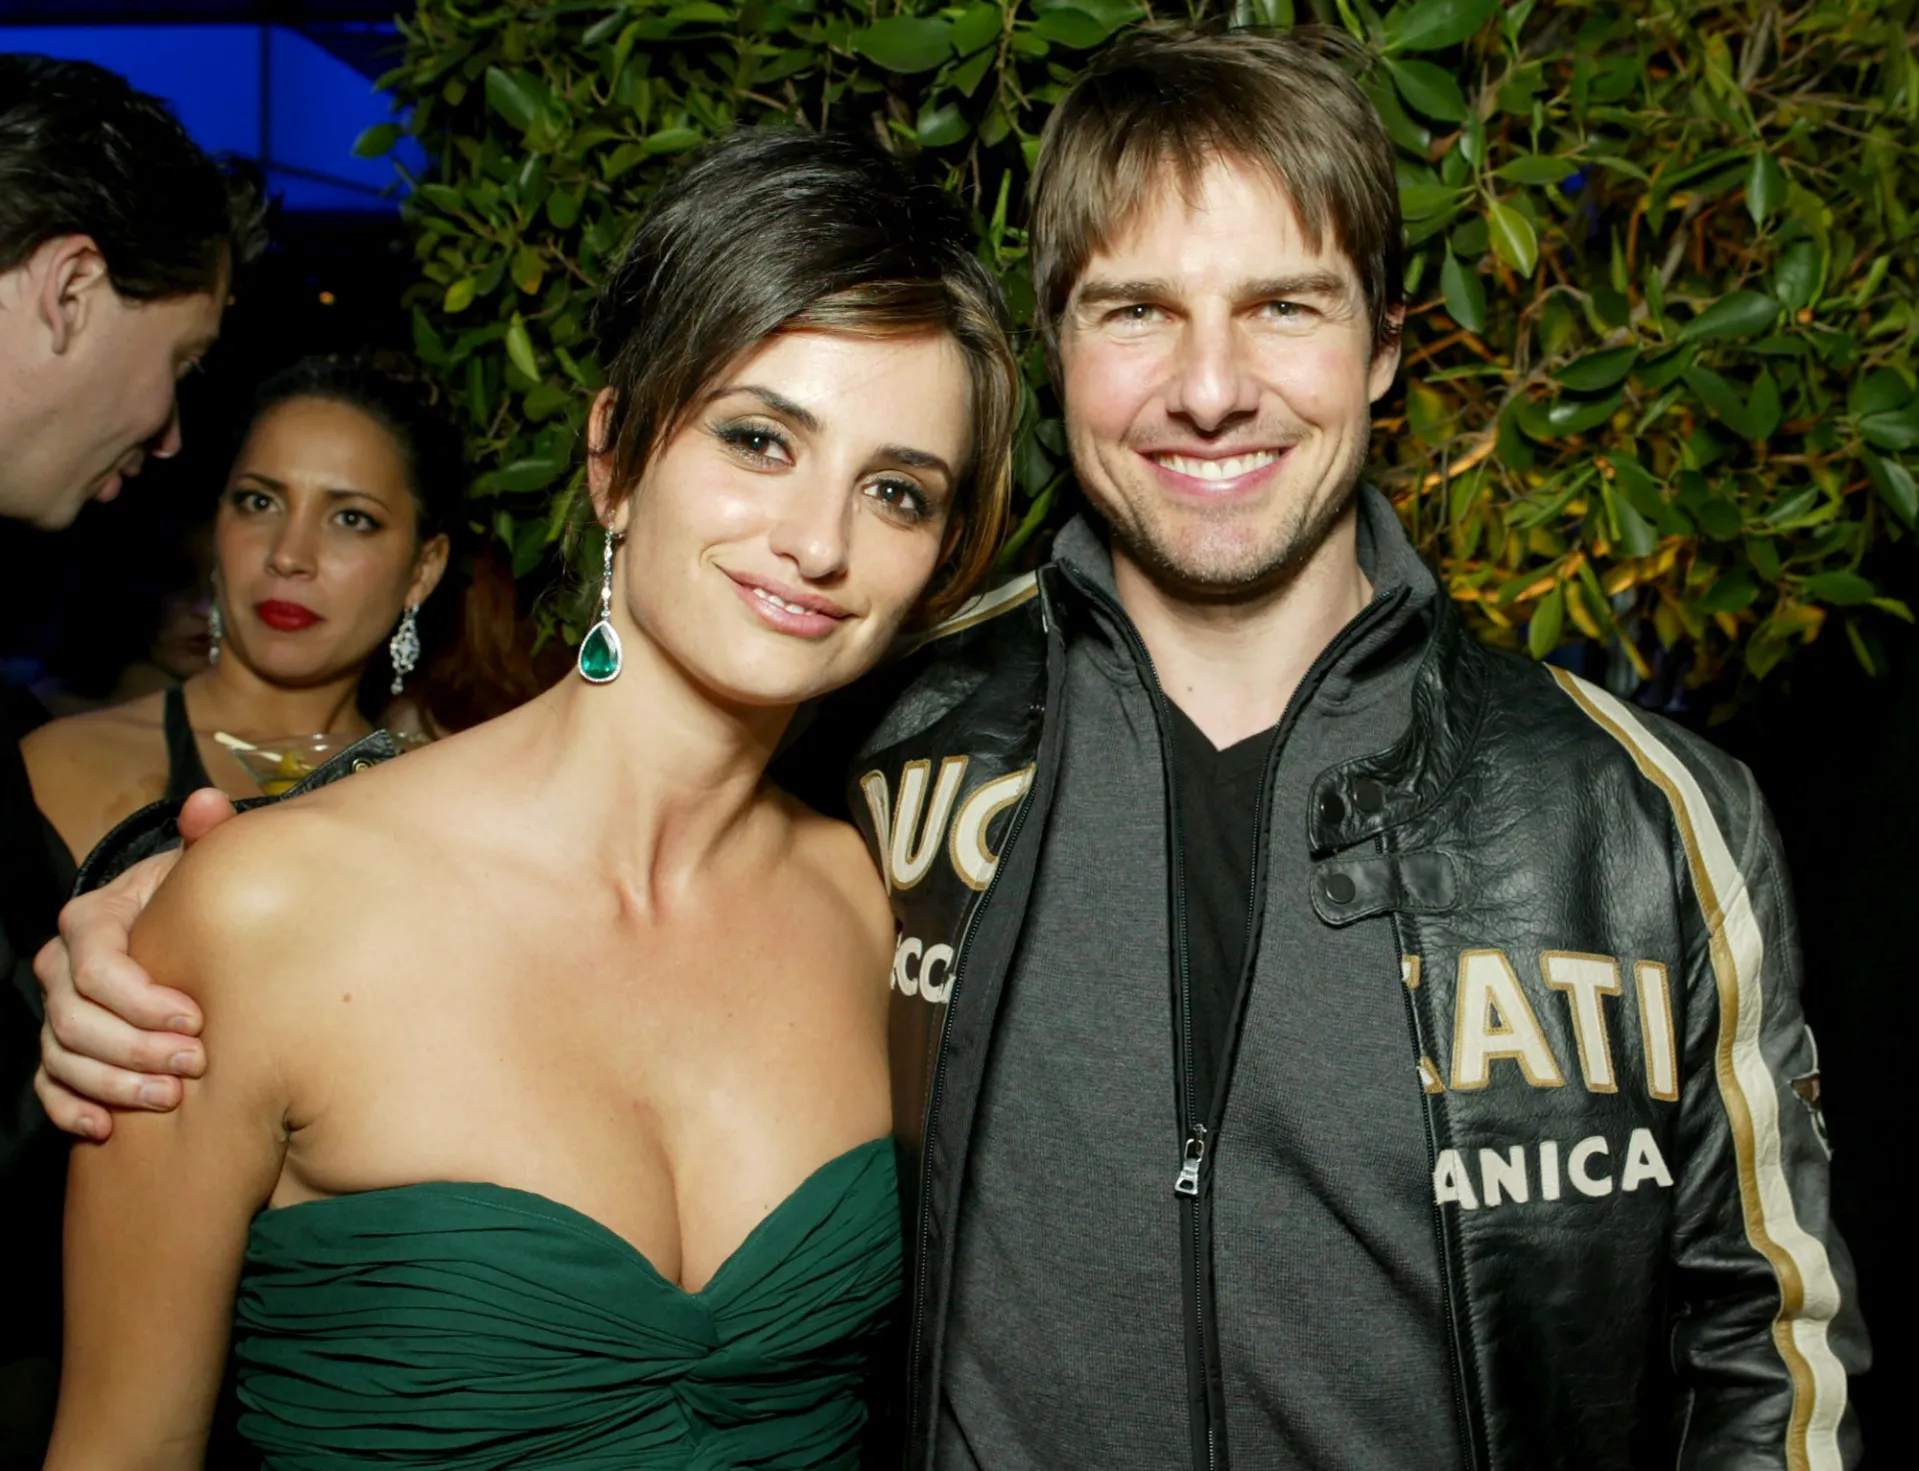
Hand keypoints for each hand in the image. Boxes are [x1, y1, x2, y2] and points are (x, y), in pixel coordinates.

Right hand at [34, 788, 236, 1139]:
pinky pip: (50, 1084)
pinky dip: (70, 1108)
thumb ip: (205, 839)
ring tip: (169, 1099)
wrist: (181, 927)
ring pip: (63, 1055)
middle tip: (194, 1065)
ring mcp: (58, 1010)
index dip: (141, 999)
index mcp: (93, 921)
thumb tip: (209, 805)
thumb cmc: (195, 898)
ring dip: (112, 1083)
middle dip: (134, 1047)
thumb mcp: (201, 867)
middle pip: (76, 1019)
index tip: (196, 1017)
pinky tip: (104, 1127)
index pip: (98, 967)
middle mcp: (63, 967)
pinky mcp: (63, 1047)